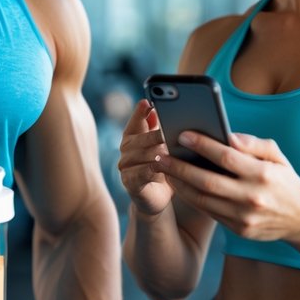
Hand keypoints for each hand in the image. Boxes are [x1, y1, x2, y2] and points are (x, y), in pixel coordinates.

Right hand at [116, 99, 172, 216]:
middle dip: (158, 135)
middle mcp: (126, 149)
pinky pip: (141, 173)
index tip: (149, 102)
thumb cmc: (163, 168)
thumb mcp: (165, 146)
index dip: (141, 111)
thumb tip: (159, 108)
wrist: (157, 198)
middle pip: (142, 138)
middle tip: (172, 132)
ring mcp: (125, 166)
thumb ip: (162, 127)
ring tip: (173, 151)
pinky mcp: (129, 182)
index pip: (136, 120)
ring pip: (144, 155)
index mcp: (132, 135)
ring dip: (159, 153)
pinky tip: (164, 167)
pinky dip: (154, 169)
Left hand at [158, 130, 299, 244]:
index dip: (202, 145)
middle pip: (207, 181)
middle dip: (180, 168)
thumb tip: (227, 135)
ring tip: (164, 171)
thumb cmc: (285, 181)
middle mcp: (252, 197)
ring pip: (203, 200)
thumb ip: (253, 144)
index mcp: (263, 174)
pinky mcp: (239, 230)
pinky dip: (191, 198)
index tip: (181, 135)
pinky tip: (180, 186)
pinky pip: (209, 212)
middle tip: (160, 156)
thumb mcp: (277, 157)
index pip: (226, 157)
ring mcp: (244, 217)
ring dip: (179, 185)